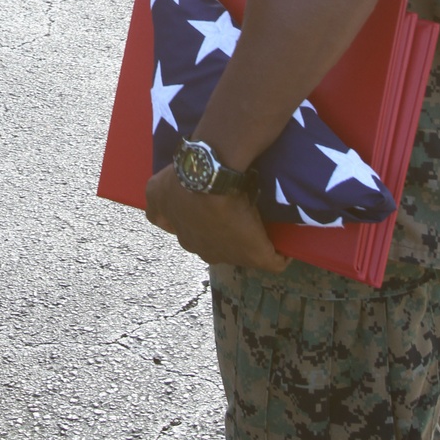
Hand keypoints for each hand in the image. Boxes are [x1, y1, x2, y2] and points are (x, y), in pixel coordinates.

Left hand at [145, 165, 289, 271]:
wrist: (208, 177)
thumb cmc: (181, 182)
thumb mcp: (156, 192)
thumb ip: (156, 207)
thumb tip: (160, 220)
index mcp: (187, 239)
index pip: (197, 238)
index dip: (206, 225)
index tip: (216, 210)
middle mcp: (207, 253)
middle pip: (220, 247)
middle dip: (227, 234)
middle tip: (237, 211)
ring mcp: (232, 256)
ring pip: (244, 252)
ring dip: (252, 240)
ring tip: (262, 220)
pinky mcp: (256, 254)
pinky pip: (273, 262)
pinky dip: (278, 256)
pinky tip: (283, 248)